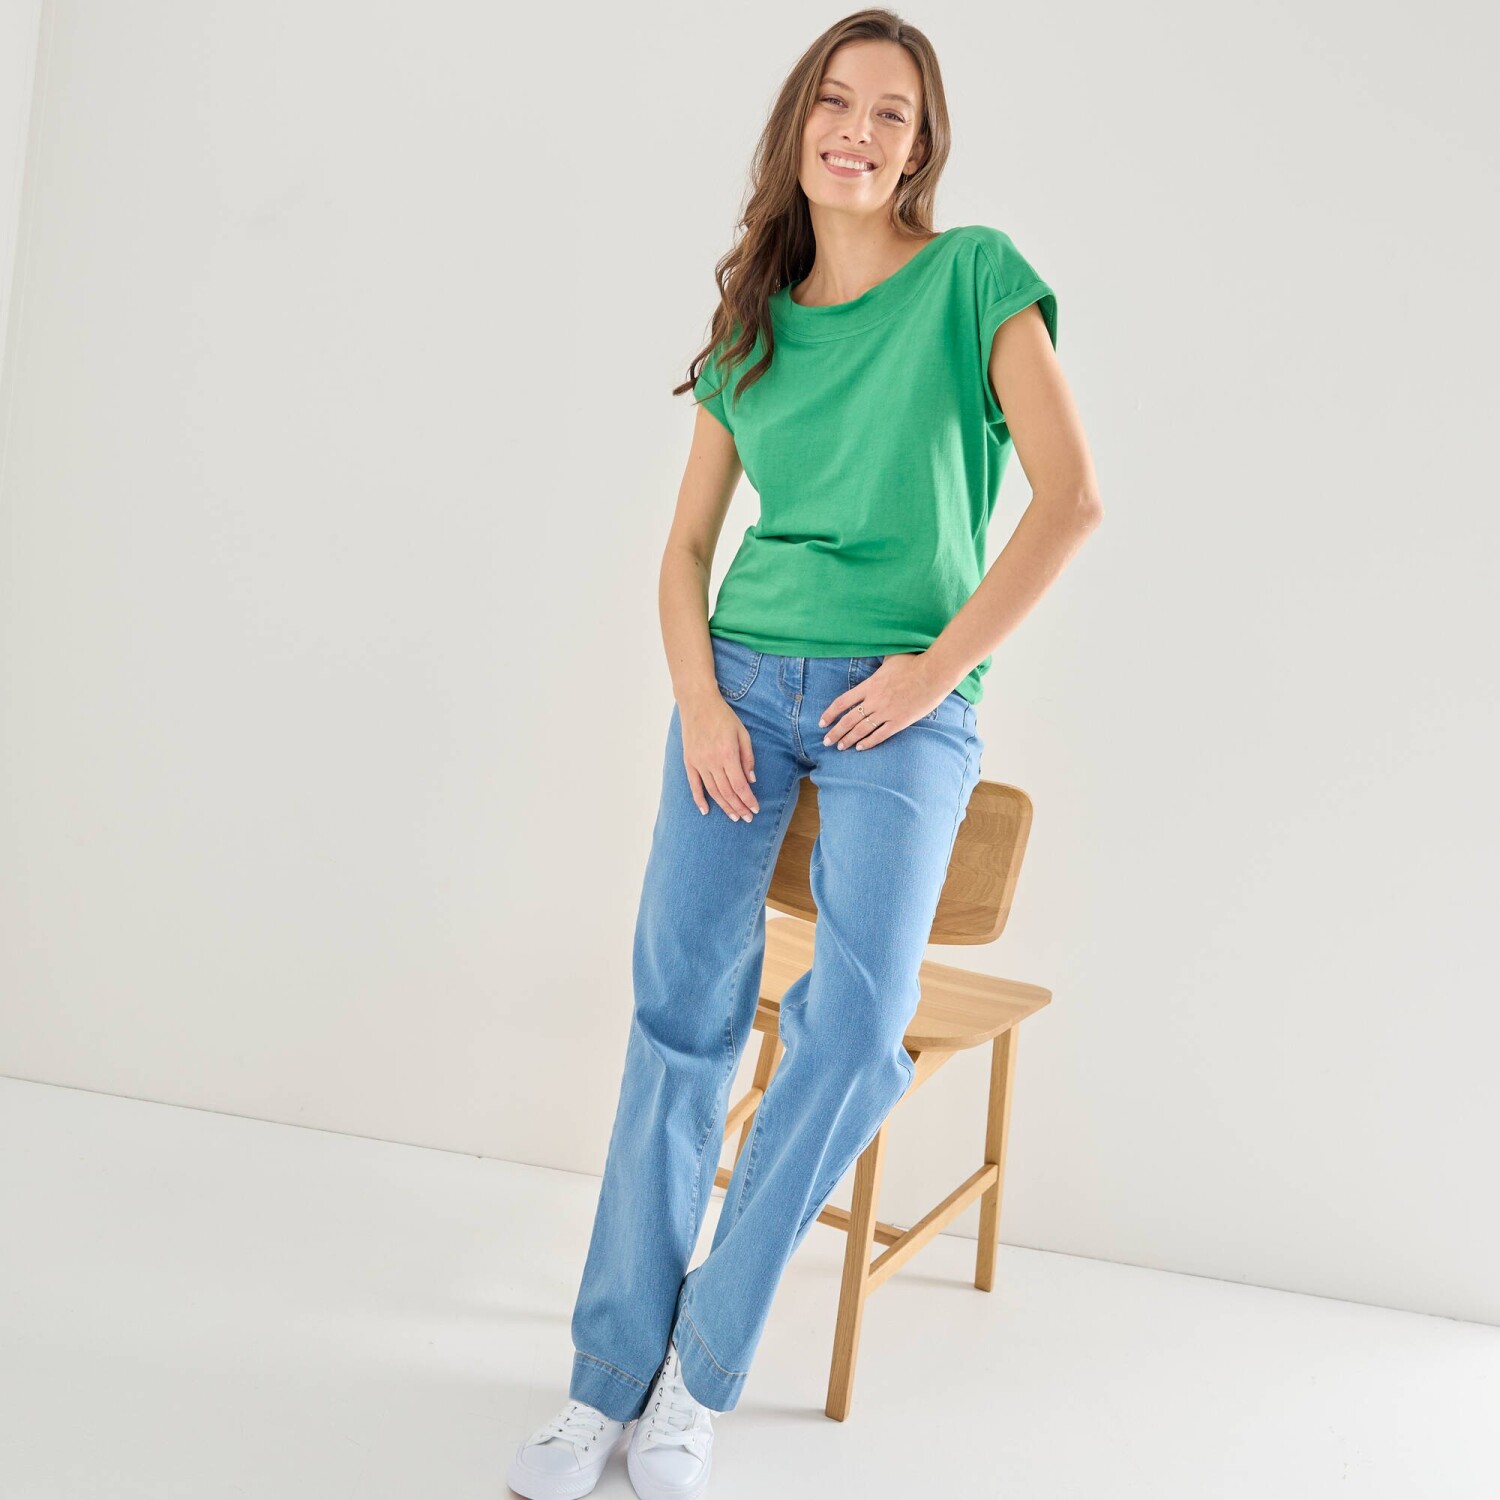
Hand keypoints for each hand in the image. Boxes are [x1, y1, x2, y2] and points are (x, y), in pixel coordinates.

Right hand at [680, 693, 760, 820]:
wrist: (698, 704)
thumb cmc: (723, 717)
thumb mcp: (743, 734)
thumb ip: (748, 758)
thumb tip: (751, 780)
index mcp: (728, 754)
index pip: (740, 785)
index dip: (748, 800)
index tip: (755, 809)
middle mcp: (712, 762)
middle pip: (727, 792)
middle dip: (739, 807)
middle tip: (747, 818)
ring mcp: (699, 763)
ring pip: (712, 791)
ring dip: (724, 806)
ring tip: (734, 817)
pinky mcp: (689, 761)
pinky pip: (694, 785)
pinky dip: (699, 799)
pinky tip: (705, 811)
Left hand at [818, 652, 949, 750]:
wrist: (934, 673)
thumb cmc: (914, 663)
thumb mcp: (890, 659)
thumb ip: (879, 664)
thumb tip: (877, 658)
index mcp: (869, 685)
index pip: (842, 702)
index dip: (830, 714)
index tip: (822, 722)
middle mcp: (874, 701)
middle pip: (848, 720)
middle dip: (835, 732)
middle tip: (826, 742)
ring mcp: (886, 712)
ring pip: (861, 730)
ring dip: (848, 739)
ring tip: (840, 747)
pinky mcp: (900, 721)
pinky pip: (880, 735)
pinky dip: (868, 742)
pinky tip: (860, 748)